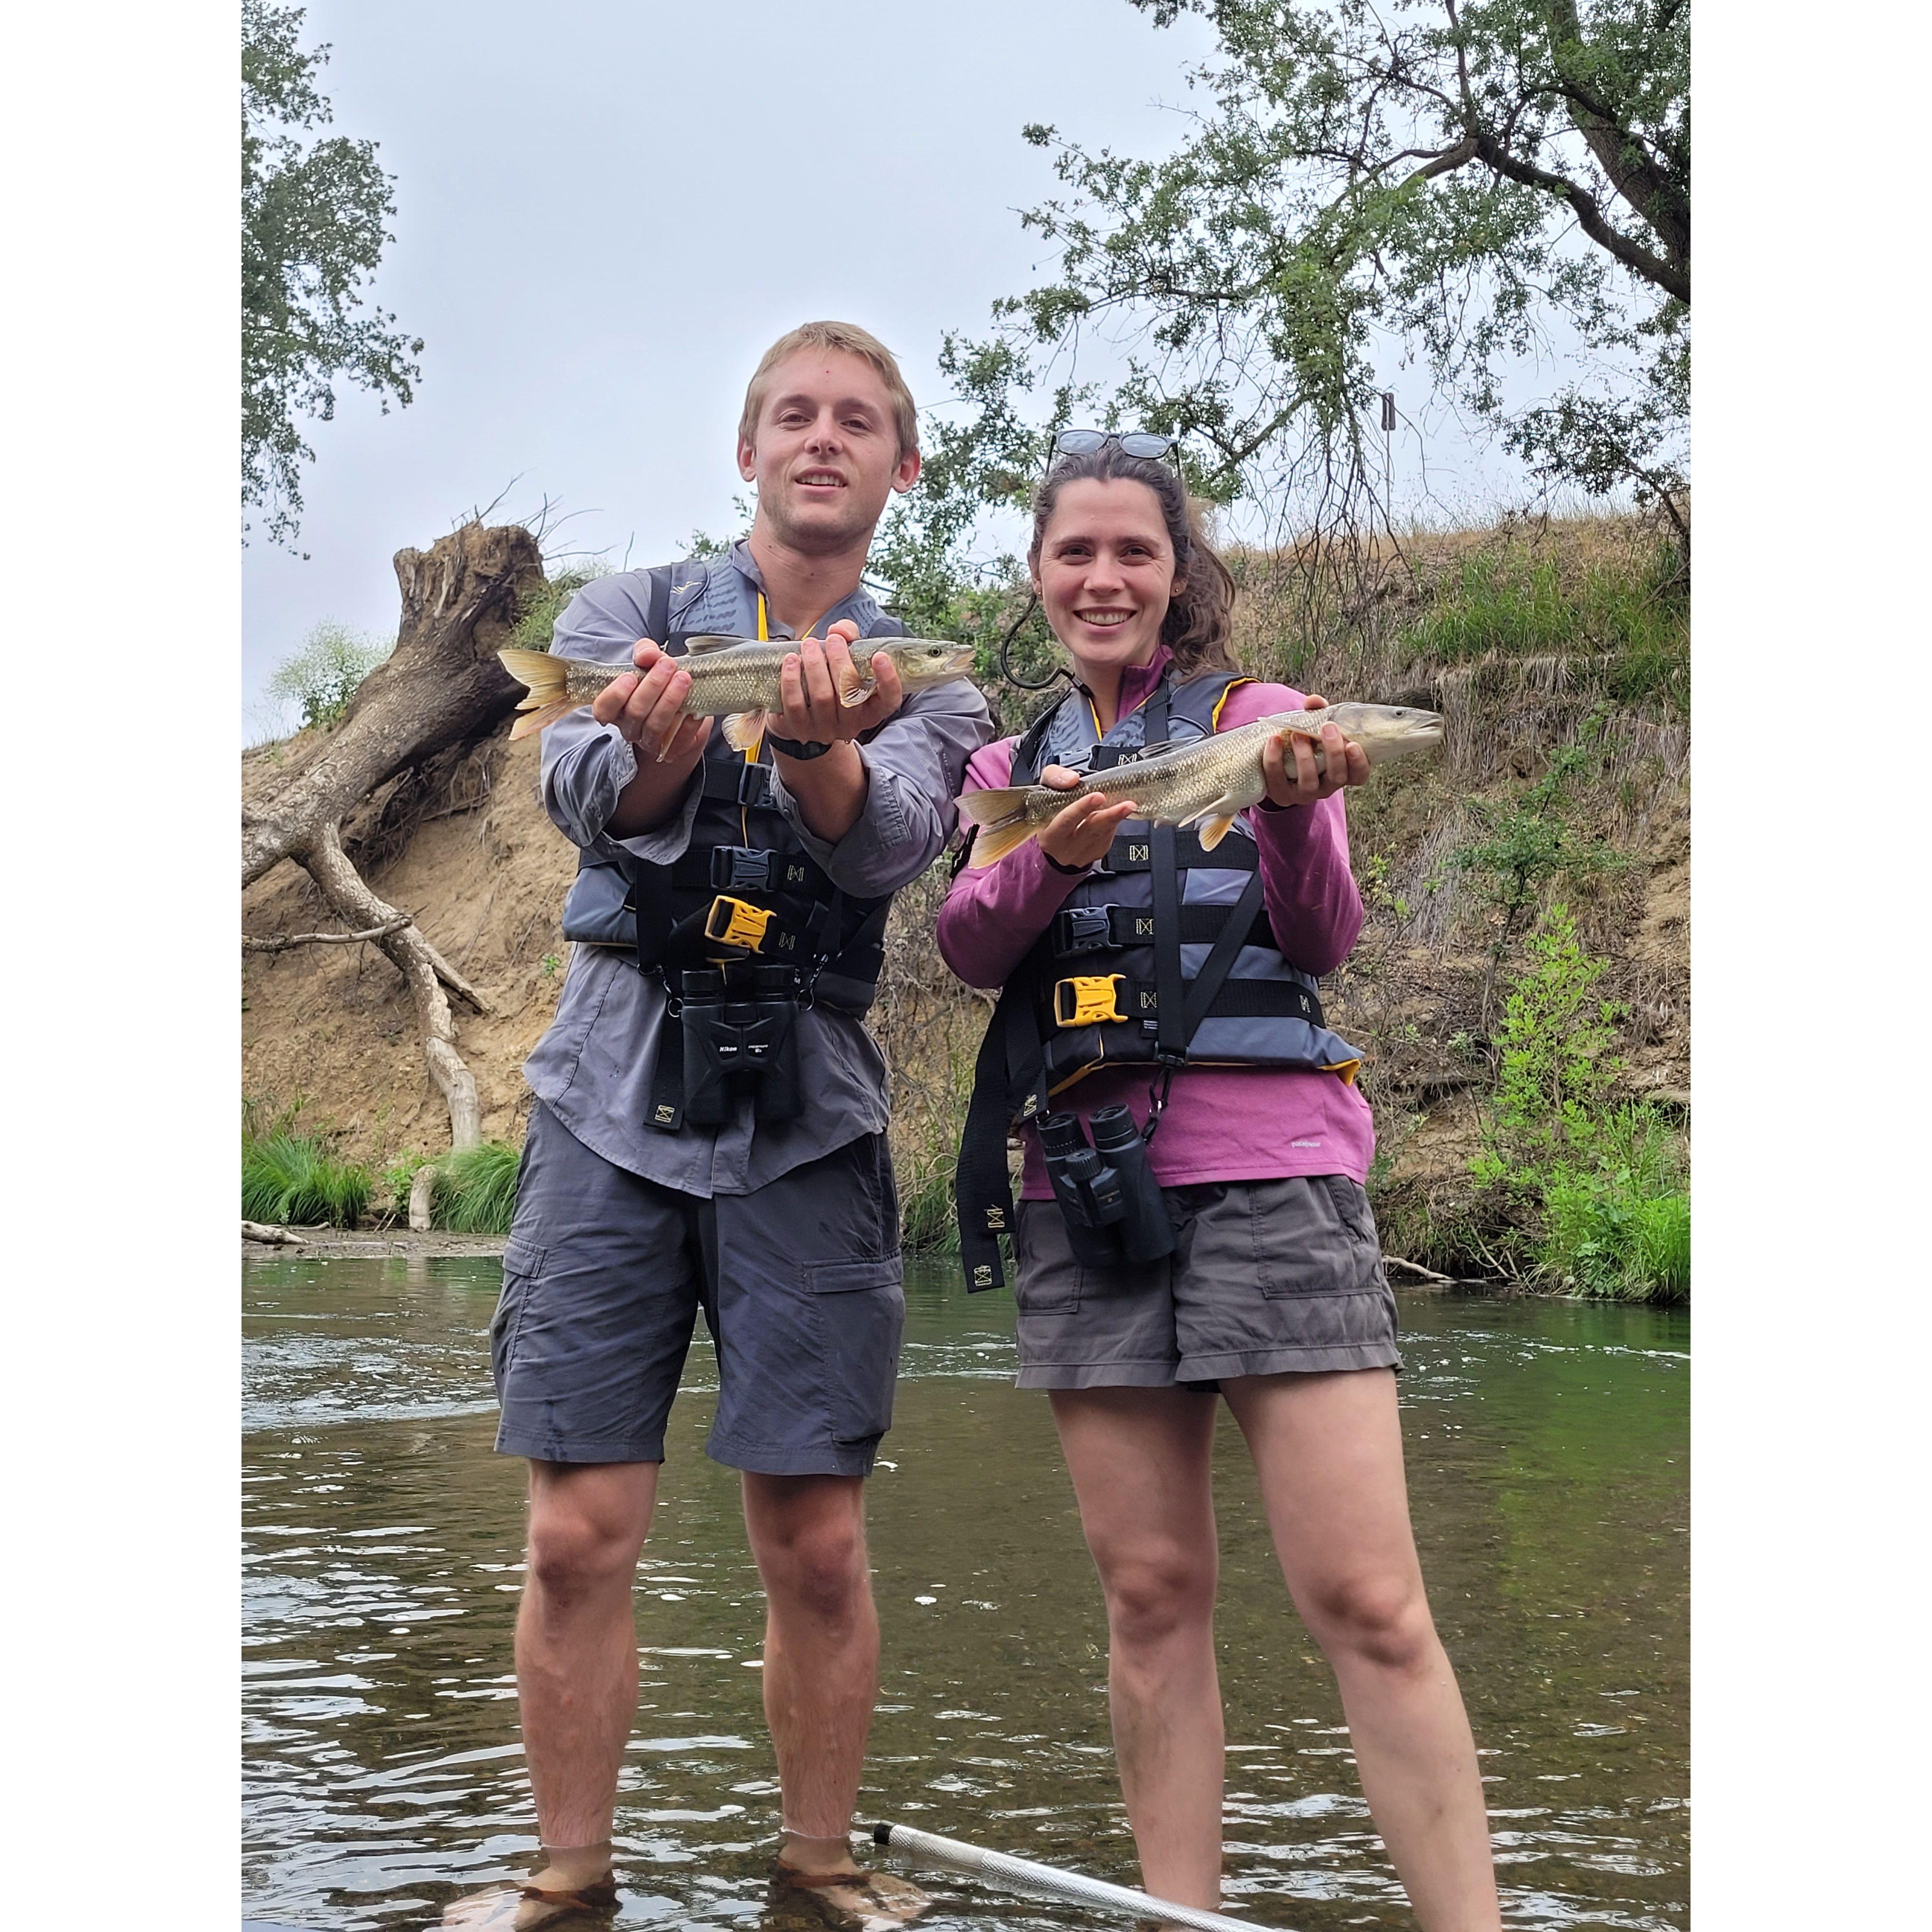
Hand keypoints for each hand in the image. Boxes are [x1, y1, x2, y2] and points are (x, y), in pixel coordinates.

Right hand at [590, 639, 712, 766]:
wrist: (682, 706)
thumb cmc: (658, 682)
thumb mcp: (649, 661)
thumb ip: (646, 652)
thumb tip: (649, 655)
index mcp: (616, 708)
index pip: (604, 709)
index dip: (615, 695)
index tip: (630, 676)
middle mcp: (630, 728)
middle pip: (635, 712)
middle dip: (652, 686)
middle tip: (668, 665)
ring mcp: (650, 742)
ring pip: (655, 726)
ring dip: (670, 700)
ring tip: (684, 678)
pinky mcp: (672, 749)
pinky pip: (680, 738)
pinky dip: (689, 722)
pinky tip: (696, 707)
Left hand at [774, 619, 902, 745]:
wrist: (801, 709)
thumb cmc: (831, 678)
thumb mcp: (847, 656)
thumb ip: (848, 637)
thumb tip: (838, 631)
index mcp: (872, 708)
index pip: (889, 700)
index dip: (888, 680)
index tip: (879, 656)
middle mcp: (852, 724)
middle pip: (849, 693)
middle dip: (840, 661)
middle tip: (833, 639)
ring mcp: (825, 729)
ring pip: (822, 697)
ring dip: (815, 665)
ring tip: (809, 644)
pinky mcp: (800, 728)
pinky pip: (795, 704)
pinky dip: (792, 679)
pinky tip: (791, 661)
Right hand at [1035, 764, 1136, 870]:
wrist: (1052, 838)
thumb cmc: (1048, 811)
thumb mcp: (1044, 788)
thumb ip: (1054, 778)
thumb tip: (1072, 779)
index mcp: (1049, 834)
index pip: (1066, 821)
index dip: (1082, 808)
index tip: (1098, 796)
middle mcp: (1064, 849)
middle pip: (1090, 831)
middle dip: (1109, 816)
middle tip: (1126, 805)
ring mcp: (1080, 855)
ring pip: (1102, 835)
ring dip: (1117, 818)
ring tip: (1129, 806)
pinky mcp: (1094, 854)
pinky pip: (1107, 838)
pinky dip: (1113, 823)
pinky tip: (1116, 813)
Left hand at [1261, 693, 1369, 807]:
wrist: (1280, 766)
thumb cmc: (1307, 744)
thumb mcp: (1316, 728)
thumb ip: (1319, 714)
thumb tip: (1314, 701)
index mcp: (1343, 771)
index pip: (1359, 775)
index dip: (1359, 763)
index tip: (1353, 744)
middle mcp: (1327, 786)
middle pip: (1337, 776)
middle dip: (1334, 752)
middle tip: (1328, 727)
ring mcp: (1305, 793)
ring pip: (1309, 782)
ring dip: (1304, 756)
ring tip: (1297, 734)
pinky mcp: (1282, 794)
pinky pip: (1277, 780)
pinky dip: (1274, 758)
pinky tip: (1274, 739)